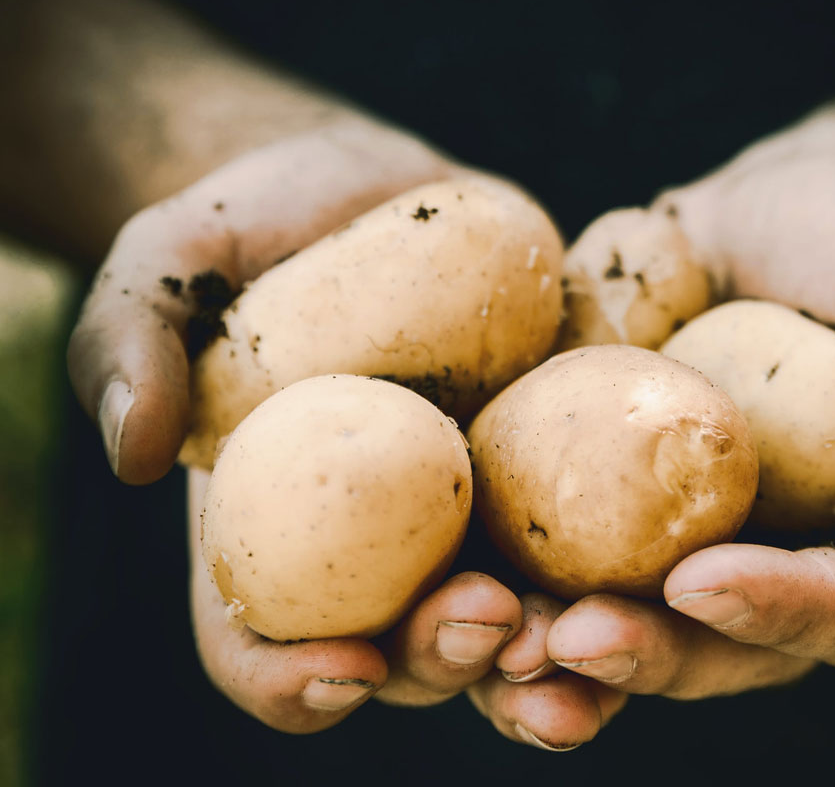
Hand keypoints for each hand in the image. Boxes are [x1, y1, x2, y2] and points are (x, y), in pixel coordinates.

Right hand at [70, 118, 620, 737]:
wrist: (368, 191)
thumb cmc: (253, 233)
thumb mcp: (170, 263)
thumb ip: (129, 340)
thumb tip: (136, 449)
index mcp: (270, 537)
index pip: (260, 648)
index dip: (292, 682)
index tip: (346, 667)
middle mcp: (374, 555)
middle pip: (405, 655)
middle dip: (449, 660)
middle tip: (490, 618)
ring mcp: (468, 522)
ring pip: (510, 626)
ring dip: (553, 653)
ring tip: (590, 631)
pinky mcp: (548, 473)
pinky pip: (590, 541)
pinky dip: (623, 570)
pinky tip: (666, 564)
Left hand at [523, 115, 834, 723]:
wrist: (773, 208)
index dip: (780, 613)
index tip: (705, 581)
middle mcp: (774, 570)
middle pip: (720, 652)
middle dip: (649, 657)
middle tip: (575, 639)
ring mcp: (678, 547)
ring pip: (623, 637)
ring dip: (554, 663)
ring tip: (496, 642)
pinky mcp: (598, 509)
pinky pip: (548, 569)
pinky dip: (498, 589)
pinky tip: (446, 588)